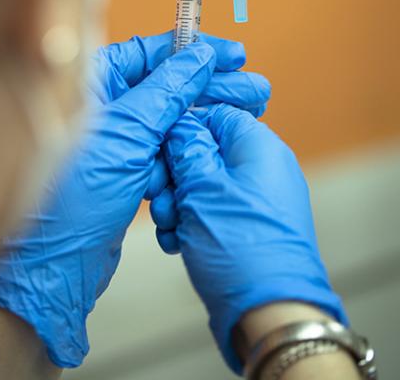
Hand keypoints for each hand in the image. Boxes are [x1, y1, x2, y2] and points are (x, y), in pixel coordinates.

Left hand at [0, 35, 269, 368]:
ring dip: (206, 122)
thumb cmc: (73, 196)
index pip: (148, 52)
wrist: (57, 266)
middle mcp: (101, 107)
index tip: (231, 54)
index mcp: (88, 85)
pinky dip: (187, 153)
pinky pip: (165, 152)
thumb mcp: (128, 133)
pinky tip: (215, 150)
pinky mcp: (126, 169)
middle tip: (254, 90)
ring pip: (170, 121)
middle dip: (212, 89)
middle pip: (167, 86)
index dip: (194, 51)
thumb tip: (199, 57)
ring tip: (249, 115)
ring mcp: (114, 139)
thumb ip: (167, 90)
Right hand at [159, 105, 346, 373]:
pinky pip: (213, 210)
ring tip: (168, 224)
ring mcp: (257, 199)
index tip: (158, 148)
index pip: (215, 114)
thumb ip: (185, 147)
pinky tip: (177, 241)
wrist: (270, 312)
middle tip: (157, 196)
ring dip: (177, 201)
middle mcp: (262, 167)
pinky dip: (191, 221)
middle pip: (205, 151)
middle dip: (174, 173)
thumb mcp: (201, 186)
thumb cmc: (240, 246)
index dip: (182, 128)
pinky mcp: (249, 226)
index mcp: (258, 146)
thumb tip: (178, 123)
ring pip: (204, 183)